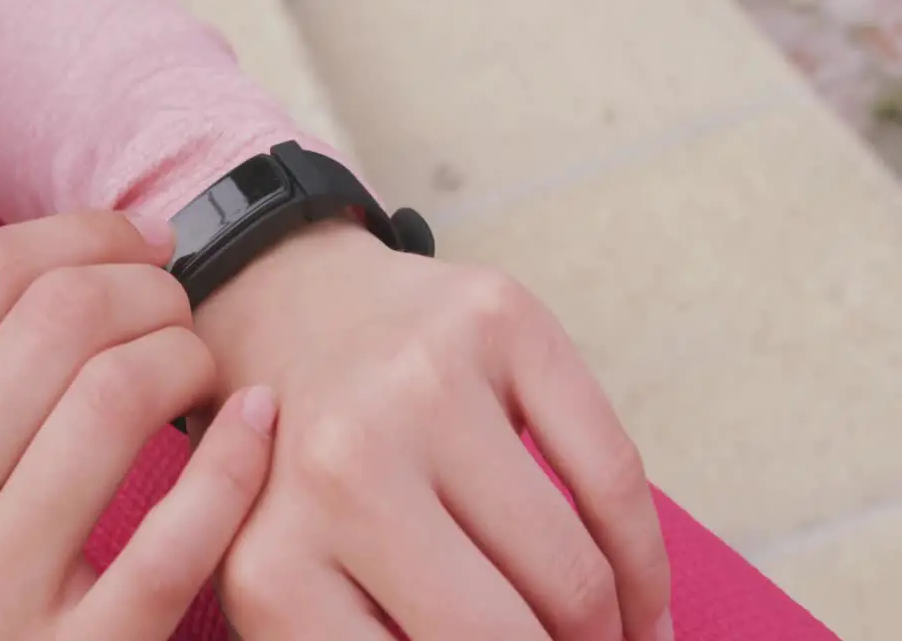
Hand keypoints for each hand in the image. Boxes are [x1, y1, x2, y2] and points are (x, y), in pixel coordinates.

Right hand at [0, 212, 276, 640]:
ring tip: (200, 370)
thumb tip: (72, 271)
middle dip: (148, 286)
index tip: (139, 241)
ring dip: (188, 355)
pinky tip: (256, 424)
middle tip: (176, 308)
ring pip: (118, 395)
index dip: (84, 232)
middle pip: (61, 316)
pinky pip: (179, 536)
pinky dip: (237, 458)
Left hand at [194, 222, 672, 639]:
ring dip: (607, 635)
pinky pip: (613, 477)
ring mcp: (423, 386)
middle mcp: (342, 468)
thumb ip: (353, 639)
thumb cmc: (294, 469)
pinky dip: (645, 561)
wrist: (292, 309)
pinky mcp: (497, 322)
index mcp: (273, 565)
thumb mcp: (283, 579)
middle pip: (500, 638)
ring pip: (572, 573)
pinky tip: (643, 603)